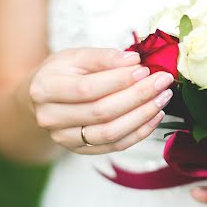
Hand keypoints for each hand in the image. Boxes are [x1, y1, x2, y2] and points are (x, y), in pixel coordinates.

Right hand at [29, 47, 173, 153]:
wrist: (44, 98)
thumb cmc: (62, 73)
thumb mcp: (76, 56)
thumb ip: (103, 57)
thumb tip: (133, 61)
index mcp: (45, 89)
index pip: (87, 88)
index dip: (119, 80)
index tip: (145, 70)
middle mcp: (51, 118)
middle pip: (101, 112)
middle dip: (138, 96)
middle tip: (162, 82)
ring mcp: (65, 138)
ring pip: (110, 133)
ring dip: (142, 116)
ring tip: (162, 98)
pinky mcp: (81, 150)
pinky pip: (115, 146)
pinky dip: (139, 132)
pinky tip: (155, 116)